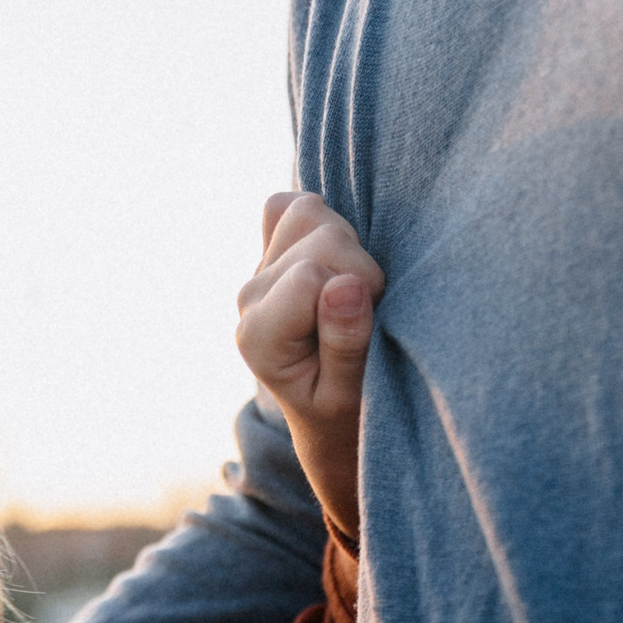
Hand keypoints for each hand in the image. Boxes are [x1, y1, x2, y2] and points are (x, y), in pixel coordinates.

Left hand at [237, 191, 381, 540]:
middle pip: (317, 236)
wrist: (331, 417)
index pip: (312, 274)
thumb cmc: (347, 413)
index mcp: (260, 337)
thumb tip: (344, 285)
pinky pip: (287, 205)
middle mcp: (250, 299)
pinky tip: (334, 258)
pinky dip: (319, 220)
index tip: (372, 322)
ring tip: (353, 287)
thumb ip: (346, 343)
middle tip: (367, 310)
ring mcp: (259, 272)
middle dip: (359, 265)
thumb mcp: (352, 394)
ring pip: (305, 211)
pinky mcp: (271, 252)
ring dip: (344, 241)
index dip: (359, 285)